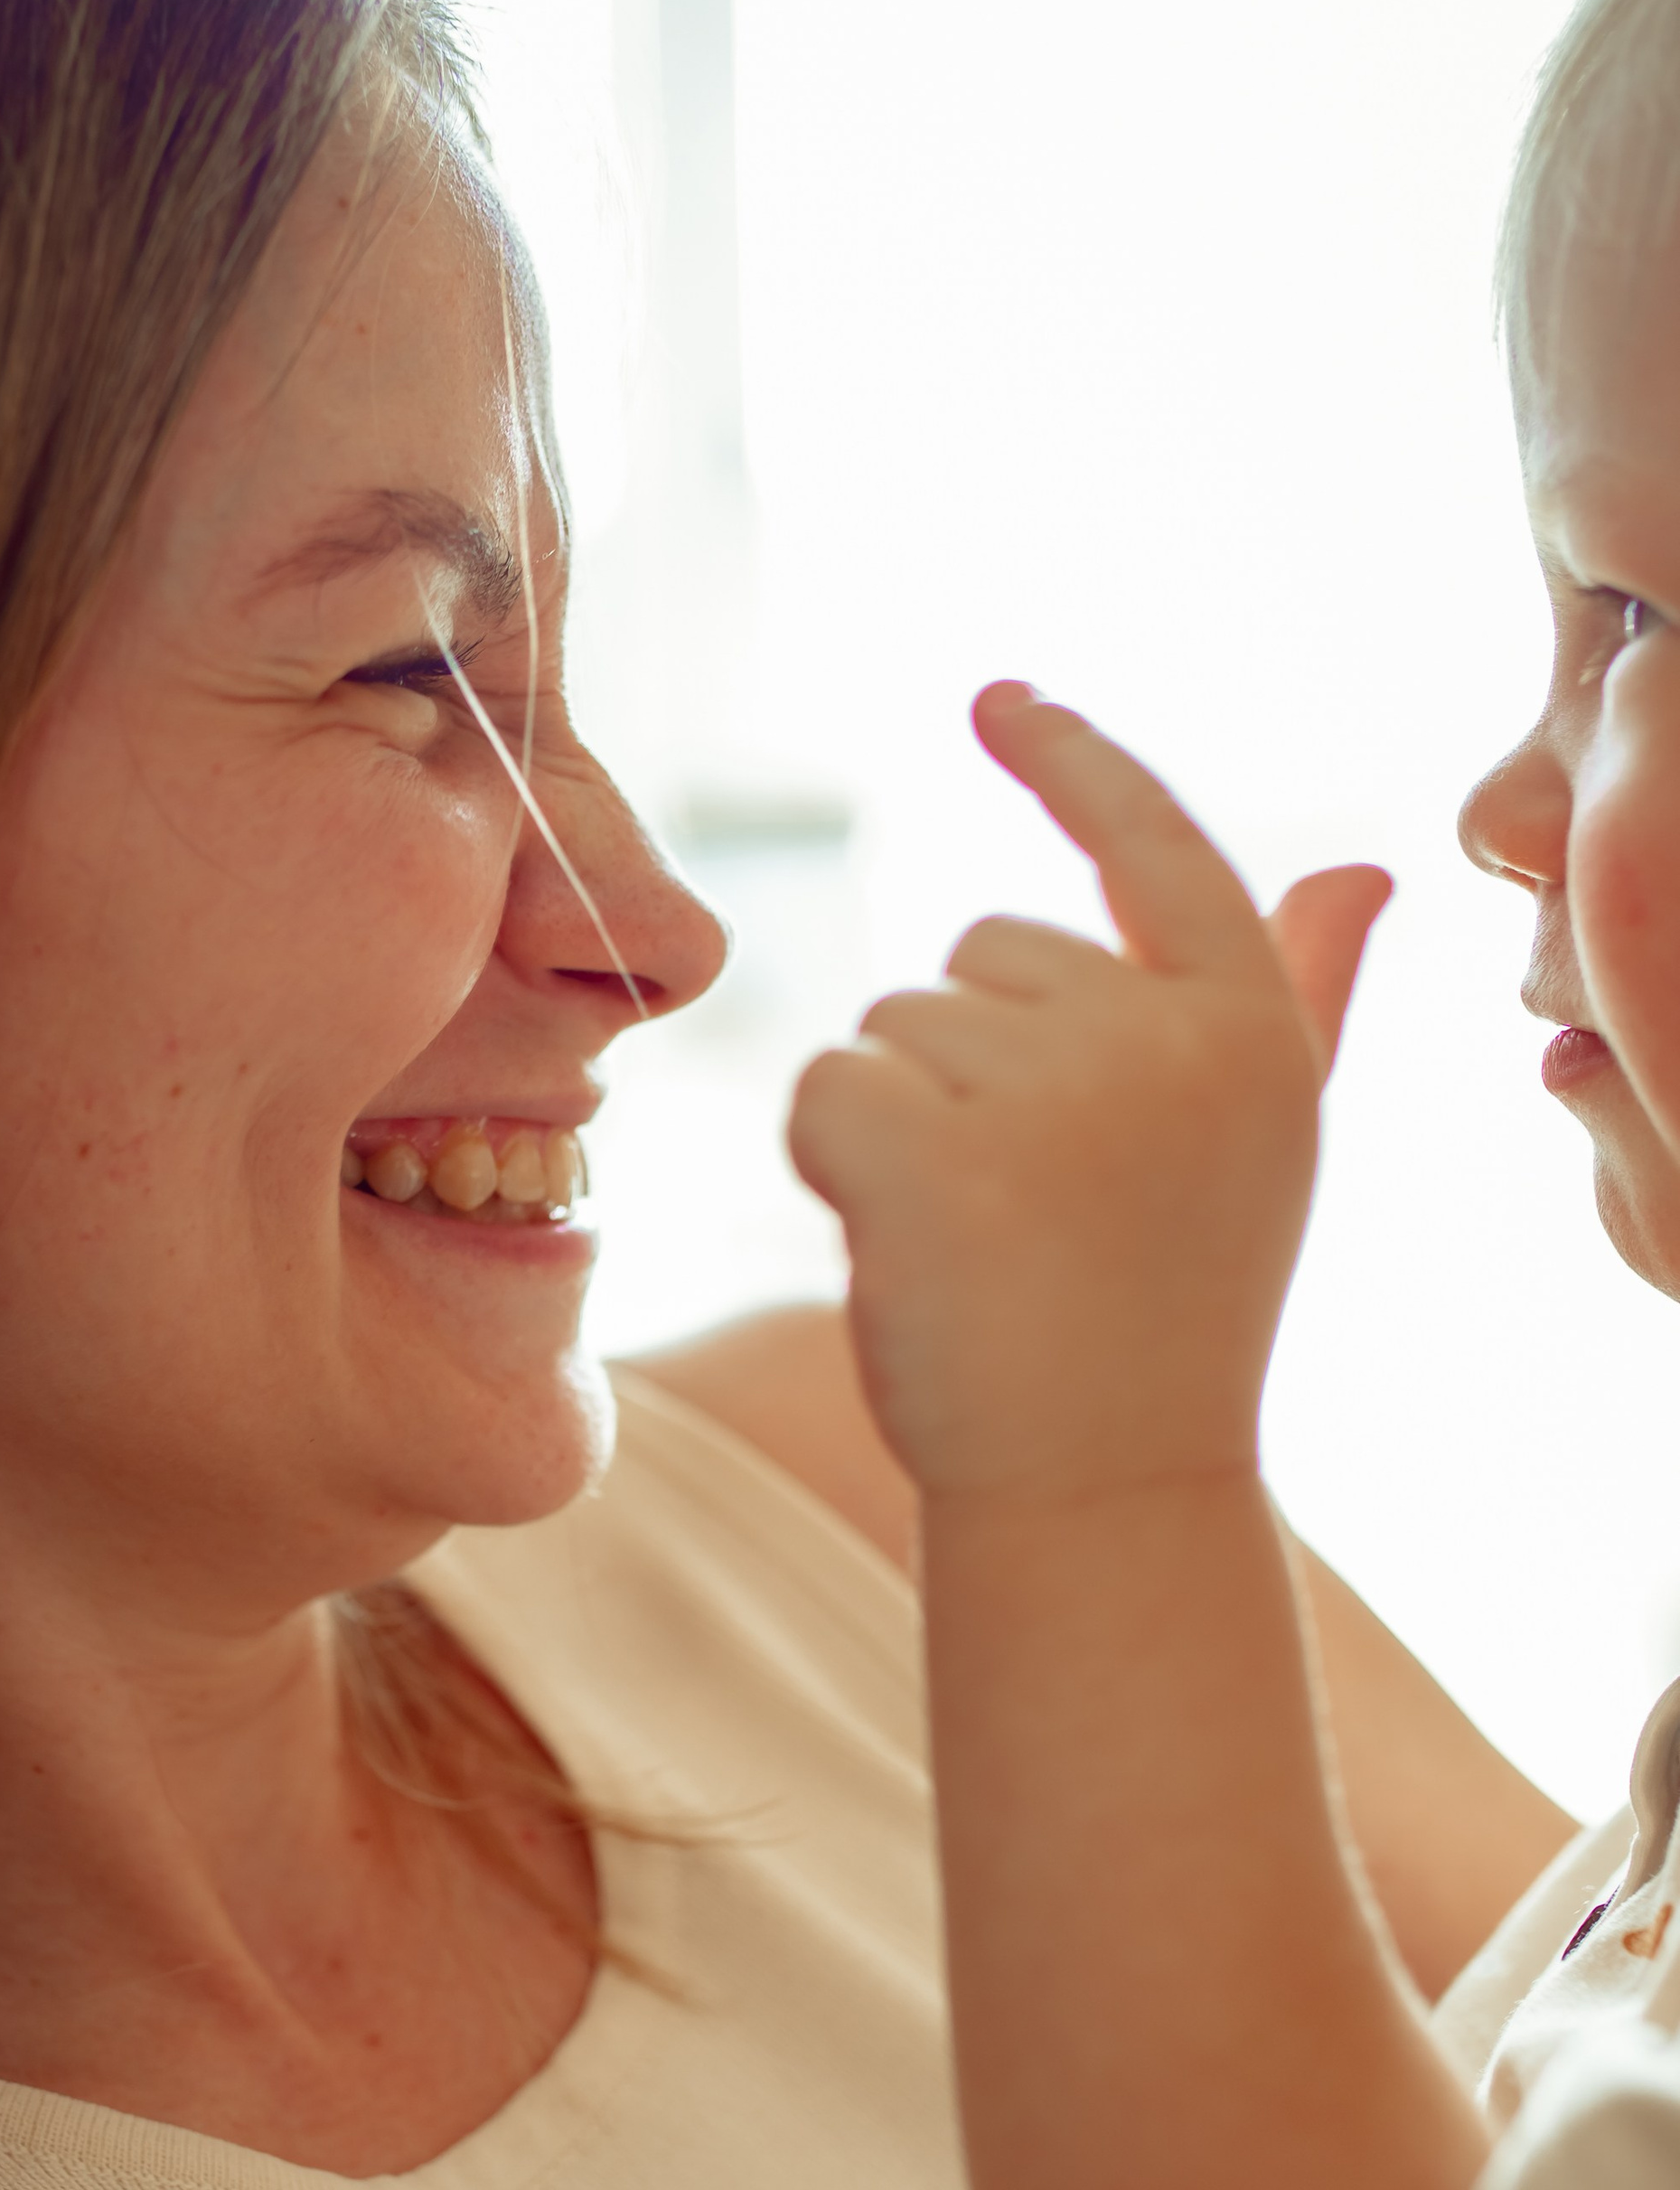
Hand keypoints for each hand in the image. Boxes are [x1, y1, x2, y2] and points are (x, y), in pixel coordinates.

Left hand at [788, 685, 1390, 1501]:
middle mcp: (1164, 1039)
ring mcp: (1050, 1093)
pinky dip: (831, 1162)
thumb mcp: (1254, 1146)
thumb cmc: (1163, 1317)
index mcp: (1249, 1028)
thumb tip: (1364, 870)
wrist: (1102, 1489)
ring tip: (983, 1245)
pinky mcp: (930, 1151)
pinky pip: (825, 1087)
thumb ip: (1301, 999)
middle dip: (967, 1063)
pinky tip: (905, 1247)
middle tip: (1029, 1211)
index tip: (1002, 700)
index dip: (1074, 761)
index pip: (1156, 845)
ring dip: (901, 1125)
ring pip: (891, 1026)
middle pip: (978, 954)